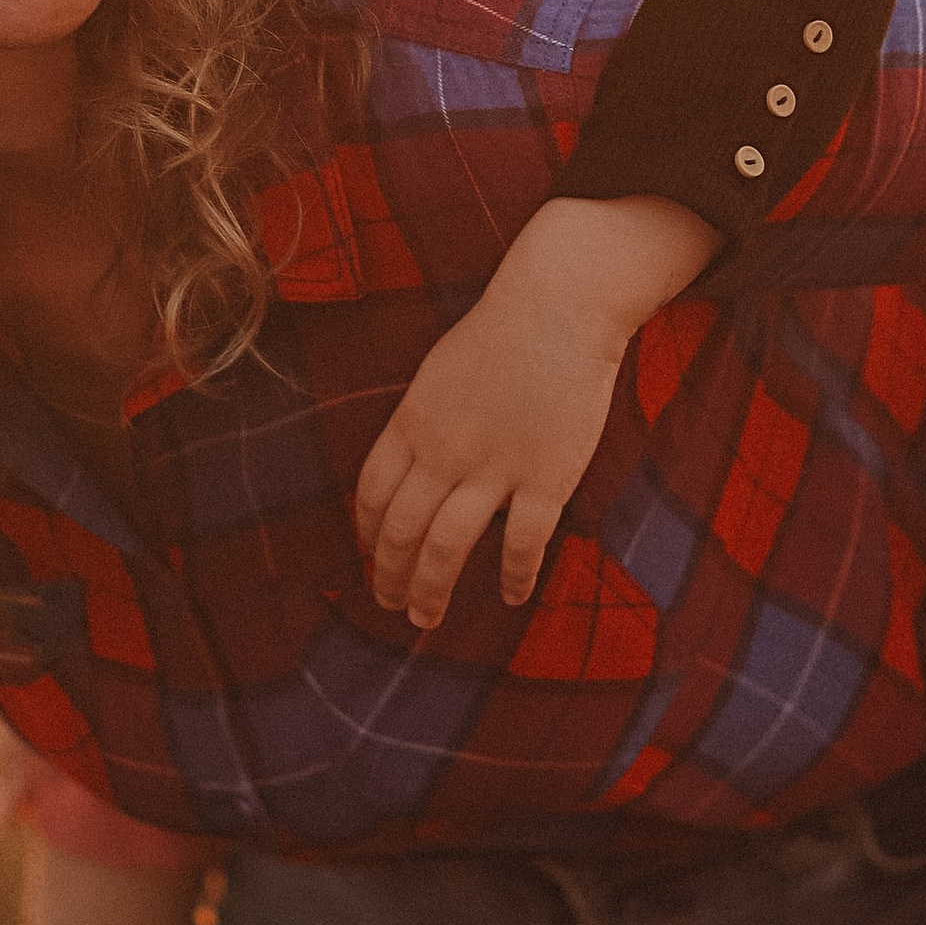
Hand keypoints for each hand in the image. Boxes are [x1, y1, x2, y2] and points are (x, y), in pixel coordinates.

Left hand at [354, 195, 714, 628]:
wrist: (558, 306)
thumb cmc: (502, 332)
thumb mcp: (438, 372)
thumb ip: (422, 421)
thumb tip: (411, 461)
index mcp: (411, 423)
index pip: (371, 494)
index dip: (367, 535)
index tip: (371, 559)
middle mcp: (442, 451)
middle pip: (400, 531)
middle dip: (390, 577)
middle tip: (393, 606)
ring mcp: (492, 468)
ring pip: (446, 548)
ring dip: (431, 591)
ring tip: (426, 619)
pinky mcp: (545, 479)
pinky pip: (522, 545)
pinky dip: (514, 578)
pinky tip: (512, 598)